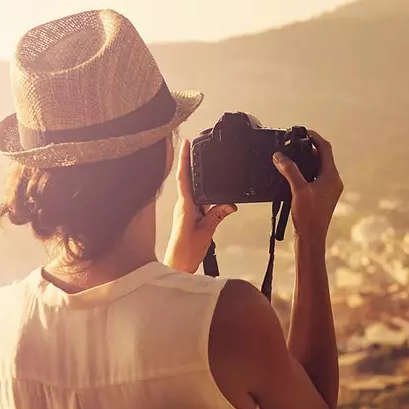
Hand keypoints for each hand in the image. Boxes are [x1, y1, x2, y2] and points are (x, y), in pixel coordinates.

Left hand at [165, 139, 236, 272]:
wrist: (177, 266)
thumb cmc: (186, 251)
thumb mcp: (206, 231)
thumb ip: (218, 215)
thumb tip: (230, 203)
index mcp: (185, 205)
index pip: (184, 177)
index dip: (185, 158)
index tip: (187, 143)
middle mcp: (183, 205)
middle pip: (187, 178)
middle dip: (191, 160)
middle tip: (195, 144)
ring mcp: (185, 210)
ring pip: (193, 189)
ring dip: (198, 176)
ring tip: (204, 162)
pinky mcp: (188, 216)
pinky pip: (198, 199)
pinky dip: (204, 192)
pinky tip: (211, 191)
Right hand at [273, 130, 343, 241]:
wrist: (312, 240)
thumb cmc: (308, 217)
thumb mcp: (297, 190)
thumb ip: (289, 170)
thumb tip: (279, 155)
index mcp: (332, 176)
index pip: (325, 148)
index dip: (314, 137)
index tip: (303, 132)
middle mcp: (334, 181)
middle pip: (323, 157)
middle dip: (309, 148)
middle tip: (294, 143)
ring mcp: (330, 190)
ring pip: (320, 167)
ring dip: (307, 160)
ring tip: (292, 156)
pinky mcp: (324, 197)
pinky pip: (317, 177)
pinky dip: (307, 171)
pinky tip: (294, 175)